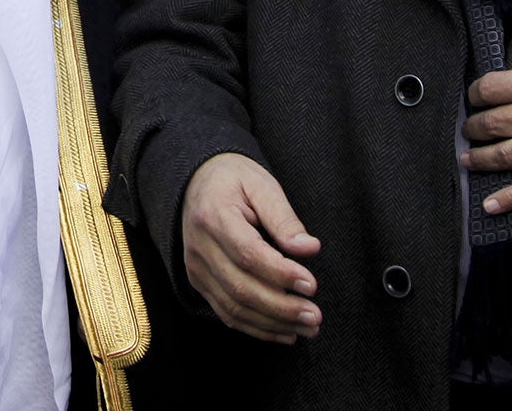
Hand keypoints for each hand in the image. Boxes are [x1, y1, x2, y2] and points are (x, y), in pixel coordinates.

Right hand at [180, 152, 321, 344]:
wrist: (196, 182)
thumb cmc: (234, 180)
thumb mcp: (261, 184)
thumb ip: (284, 217)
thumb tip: (309, 248)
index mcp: (214, 215)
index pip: (248, 253)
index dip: (280, 274)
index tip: (312, 284)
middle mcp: (199, 245)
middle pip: (240, 287)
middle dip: (281, 307)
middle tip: (316, 316)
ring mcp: (195, 266)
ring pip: (234, 307)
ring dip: (273, 323)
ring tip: (308, 328)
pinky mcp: (199, 281)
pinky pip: (226, 313)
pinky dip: (257, 328)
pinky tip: (285, 332)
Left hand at [462, 46, 511, 212]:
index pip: (490, 89)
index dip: (475, 93)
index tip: (475, 97)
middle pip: (493, 123)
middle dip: (475, 127)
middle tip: (470, 128)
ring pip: (506, 154)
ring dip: (481, 158)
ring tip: (469, 158)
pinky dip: (511, 197)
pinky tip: (491, 203)